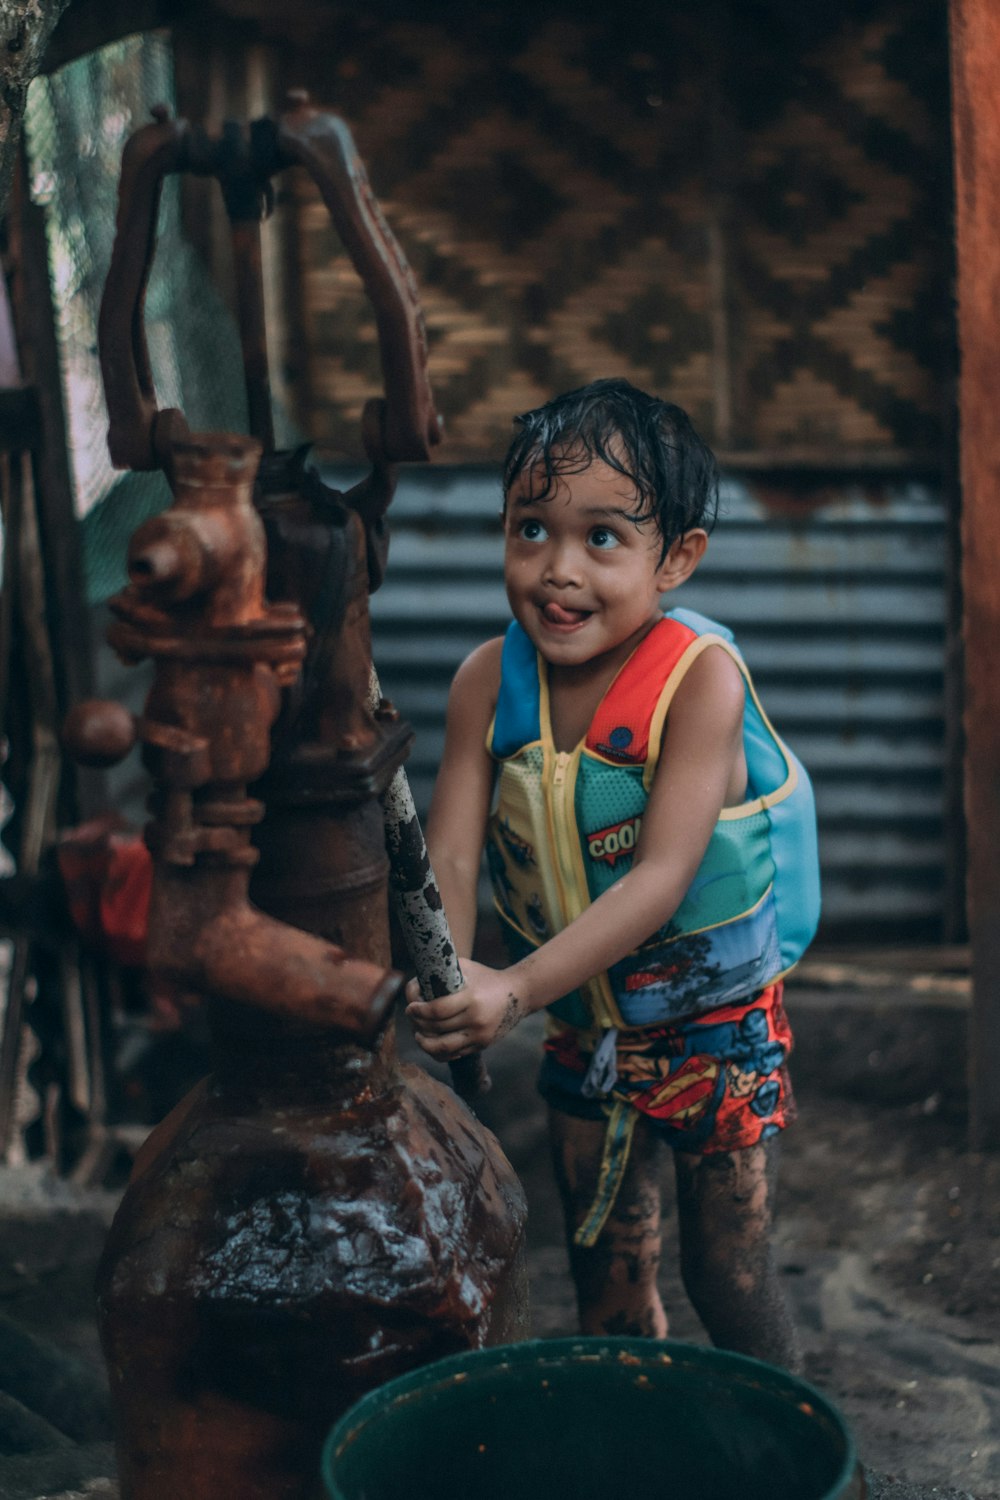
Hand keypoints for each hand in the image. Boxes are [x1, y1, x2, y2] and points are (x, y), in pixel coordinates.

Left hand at [405, 959, 529, 1059]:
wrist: (519, 994)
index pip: (437, 1010)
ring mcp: (480, 1035)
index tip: (411, 1007)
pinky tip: (431, 1043)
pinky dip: (438, 1052)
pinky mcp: (482, 1045)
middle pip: (436, 1028)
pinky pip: (454, 1054)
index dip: (419, 1010)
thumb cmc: (486, 977)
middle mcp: (476, 1019)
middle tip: (411, 1016)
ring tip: (417, 1034)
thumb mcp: (466, 968)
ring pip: (443, 1048)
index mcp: (471, 998)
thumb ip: (441, 974)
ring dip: (424, 1043)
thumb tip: (414, 987)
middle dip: (417, 1023)